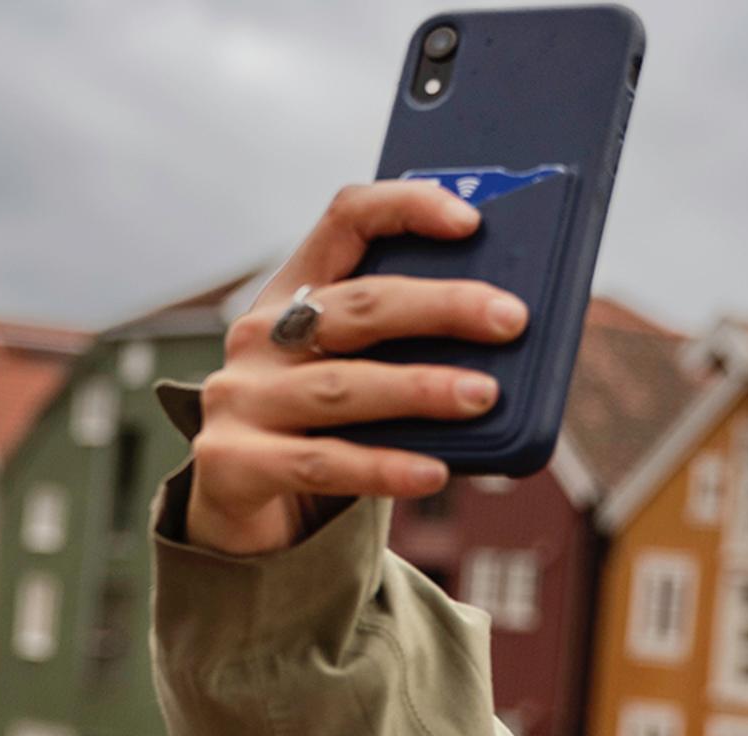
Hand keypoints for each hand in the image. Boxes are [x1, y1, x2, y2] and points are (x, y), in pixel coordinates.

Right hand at [185, 180, 529, 554]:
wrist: (240, 513)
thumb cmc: (322, 434)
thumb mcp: (359, 378)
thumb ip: (410, 355)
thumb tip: (513, 349)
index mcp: (294, 296)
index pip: (345, 222)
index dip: (406, 209)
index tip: (470, 221)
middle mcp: (261, 337)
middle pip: (357, 306)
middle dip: (440, 307)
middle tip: (510, 318)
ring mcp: (240, 398)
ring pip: (343, 385)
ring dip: (420, 388)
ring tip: (484, 394)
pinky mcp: (233, 463)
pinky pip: (323, 463)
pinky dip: (383, 468)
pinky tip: (434, 472)